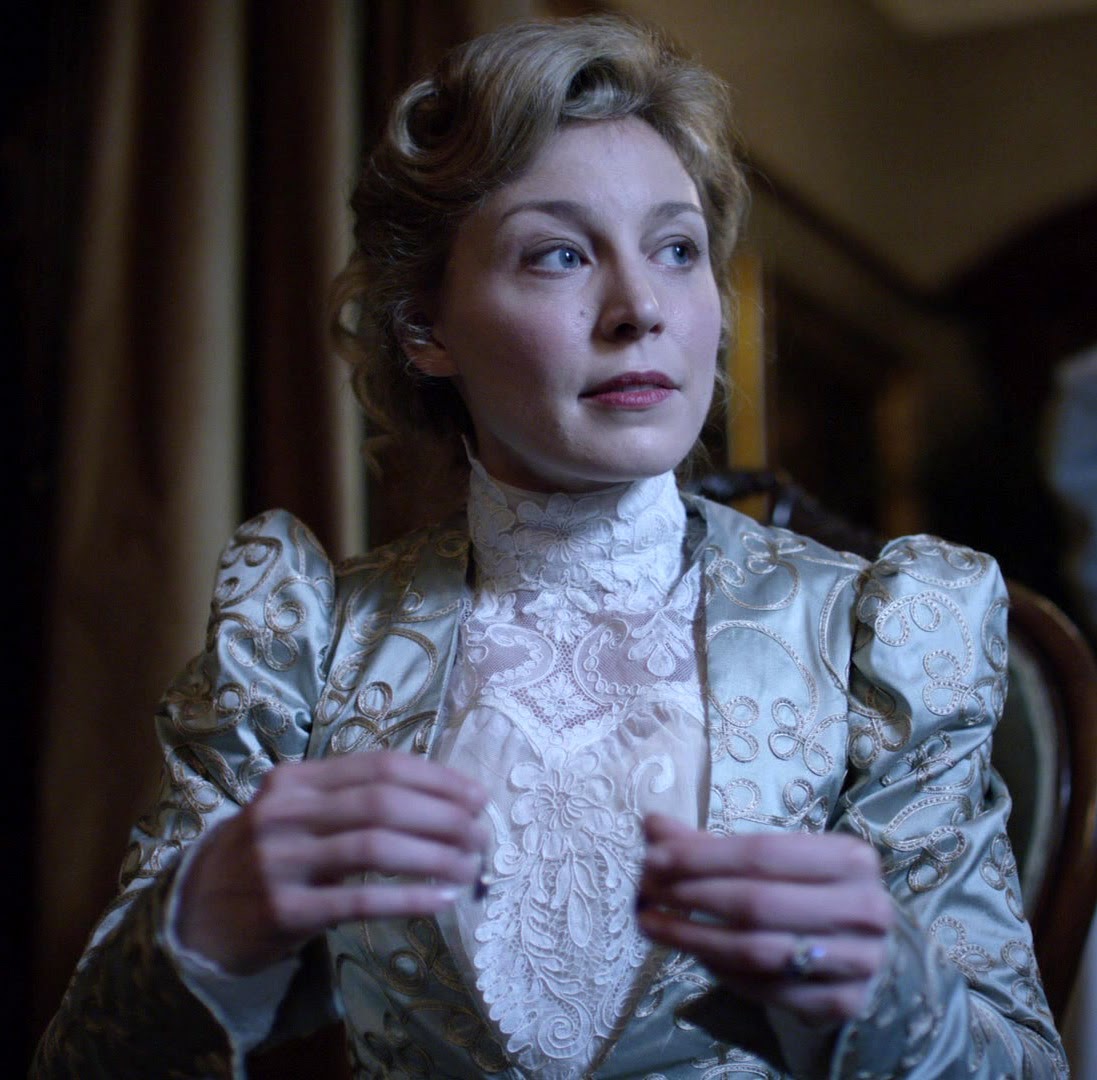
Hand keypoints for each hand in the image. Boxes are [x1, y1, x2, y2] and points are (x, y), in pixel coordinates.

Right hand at [174, 751, 488, 972]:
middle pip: (383, 802)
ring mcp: (281, 861)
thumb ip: (351, 800)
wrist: (194, 916)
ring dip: (434, 854)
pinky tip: (440, 900)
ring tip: (471, 865)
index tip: (476, 795)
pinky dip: (406, 898)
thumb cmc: (265, 858)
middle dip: (443, 815)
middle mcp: (286, 812)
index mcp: (296, 780)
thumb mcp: (296, 815)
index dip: (436, 778)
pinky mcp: (283, 910)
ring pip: (375, 846)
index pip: (380, 766)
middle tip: (482, 833)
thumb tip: (441, 801)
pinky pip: (358, 900)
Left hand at [636, 814, 892, 1027]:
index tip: (652, 858)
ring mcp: (860, 961)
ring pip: (758, 951)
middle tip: (646, 893)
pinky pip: (767, 990)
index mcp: (852, 857)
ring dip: (694, 939)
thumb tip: (653, 824)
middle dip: (691, 897)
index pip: (762, 853)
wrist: (867, 946)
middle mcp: (865, 908)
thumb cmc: (810, 890)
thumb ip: (711, 845)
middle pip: (757, 902)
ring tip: (652, 925)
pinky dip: (724, 973)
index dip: (701, 856)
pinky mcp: (845, 1004)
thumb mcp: (772, 859)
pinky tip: (696, 955)